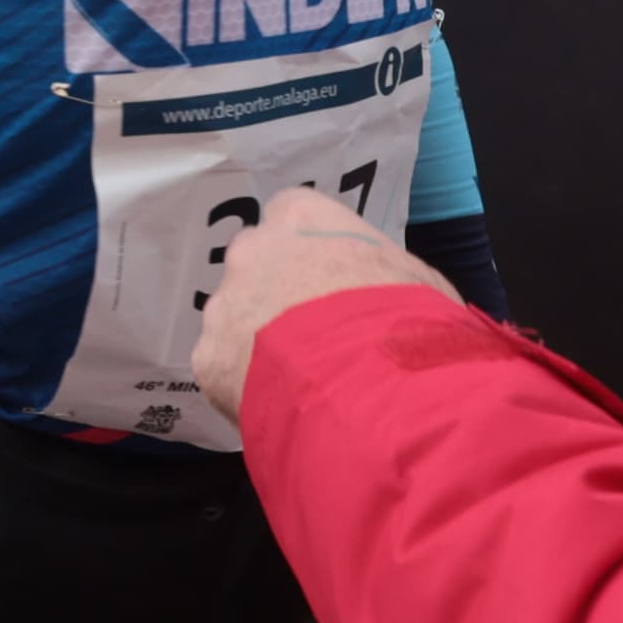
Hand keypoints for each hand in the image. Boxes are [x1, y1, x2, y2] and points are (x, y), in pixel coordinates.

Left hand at [190, 185, 449, 424]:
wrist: (371, 383)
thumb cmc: (405, 320)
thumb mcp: (414, 279)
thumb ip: (377, 271)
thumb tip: (379, 293)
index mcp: (301, 217)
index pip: (290, 217)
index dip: (306, 252)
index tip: (324, 280)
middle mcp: (252, 250)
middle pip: (253, 266)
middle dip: (274, 294)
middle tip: (310, 334)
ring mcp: (225, 303)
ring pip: (233, 320)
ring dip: (256, 343)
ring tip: (299, 380)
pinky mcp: (208, 357)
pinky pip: (223, 371)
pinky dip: (245, 387)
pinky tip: (281, 405)